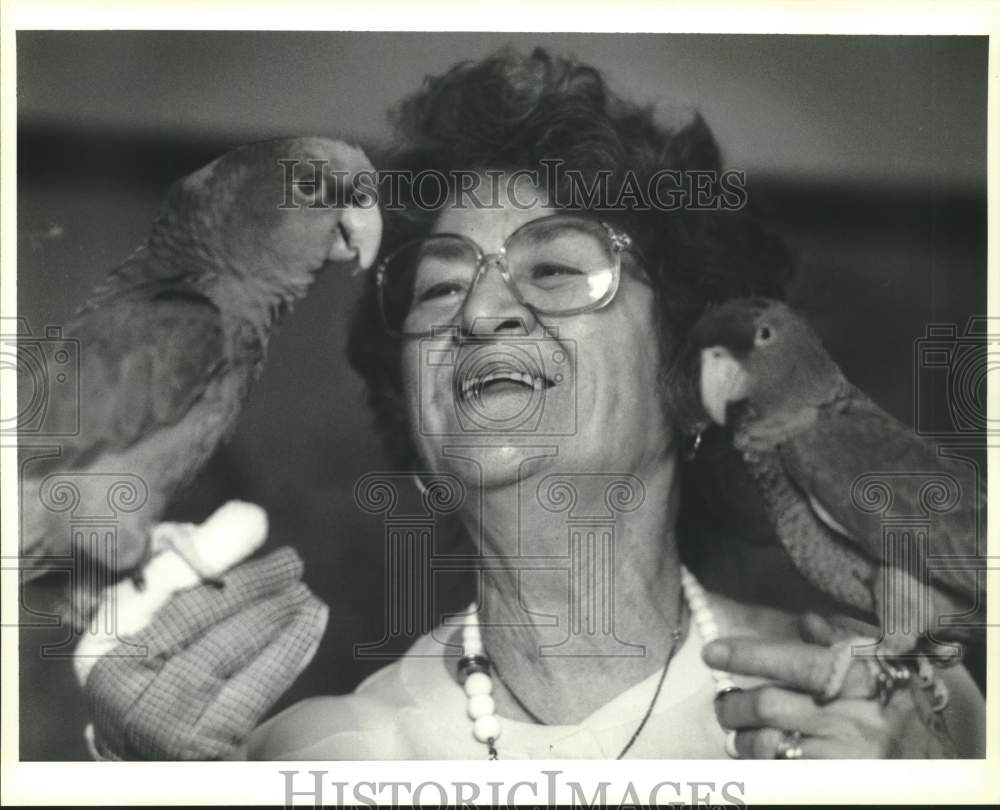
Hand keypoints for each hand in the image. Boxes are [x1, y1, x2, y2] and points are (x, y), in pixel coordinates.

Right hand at [75, 501, 328, 760]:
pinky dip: (290, 651)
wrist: (151, 741)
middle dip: (252, 584)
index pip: (158, 588)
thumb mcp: (155, 606)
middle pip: (197, 618)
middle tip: (291, 563)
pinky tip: (312, 623)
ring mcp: (163, 724)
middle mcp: (123, 690)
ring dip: (278, 615)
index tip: (252, 523)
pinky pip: (256, 689)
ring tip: (306, 594)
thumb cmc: (156, 657)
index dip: (210, 553)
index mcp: (103, 649)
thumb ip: (193, 560)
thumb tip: (250, 518)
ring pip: (229, 651)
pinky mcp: (206, 744)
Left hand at [703, 613, 956, 758]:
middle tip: (725, 703)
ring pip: (770, 744)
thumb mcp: (880, 668)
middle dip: (736, 704)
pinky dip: (762, 764)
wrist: (944, 770)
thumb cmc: (900, 706)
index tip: (713, 652)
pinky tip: (756, 757)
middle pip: (771, 705)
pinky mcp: (839, 785)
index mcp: (862, 678)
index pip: (795, 662)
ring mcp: (847, 758)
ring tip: (736, 733)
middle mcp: (854, 718)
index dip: (749, 656)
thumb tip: (806, 621)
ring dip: (742, 738)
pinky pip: (784, 773)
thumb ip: (839, 644)